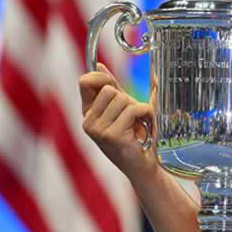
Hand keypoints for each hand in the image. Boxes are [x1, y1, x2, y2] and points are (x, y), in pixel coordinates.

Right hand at [78, 63, 156, 179]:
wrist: (144, 165)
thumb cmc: (136, 137)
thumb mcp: (123, 109)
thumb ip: (114, 88)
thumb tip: (101, 66)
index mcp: (88, 112)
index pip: (85, 81)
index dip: (103, 77)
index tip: (115, 85)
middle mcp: (88, 121)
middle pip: (110, 90)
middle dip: (128, 99)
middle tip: (133, 118)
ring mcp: (97, 130)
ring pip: (122, 99)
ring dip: (139, 109)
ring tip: (139, 125)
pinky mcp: (111, 135)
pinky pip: (134, 110)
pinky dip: (146, 115)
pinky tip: (144, 129)